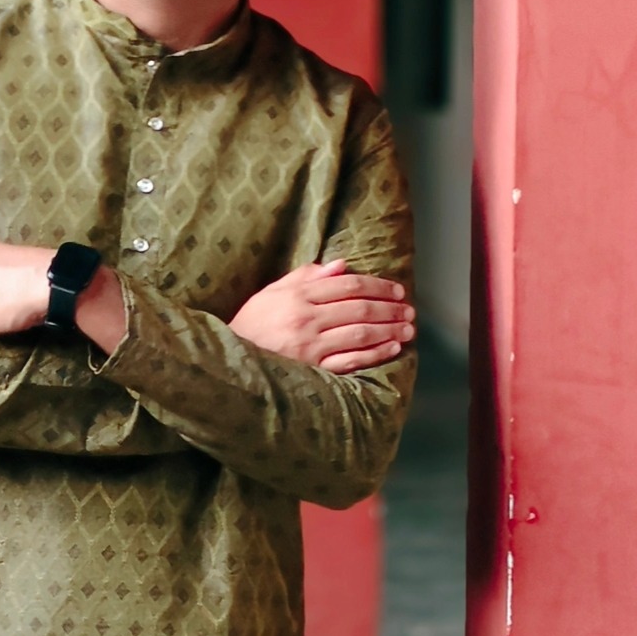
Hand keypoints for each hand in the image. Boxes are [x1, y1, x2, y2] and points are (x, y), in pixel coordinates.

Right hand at [228, 259, 413, 373]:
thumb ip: (305, 277)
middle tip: (409, 310)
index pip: (346, 285)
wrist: (228, 361)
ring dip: (389, 329)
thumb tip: (340, 265)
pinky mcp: (313, 370)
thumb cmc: (251, 324)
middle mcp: (306, 319)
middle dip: (389, 308)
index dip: (376, 286)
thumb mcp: (271, 293)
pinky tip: (392, 348)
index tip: (397, 290)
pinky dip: (375, 354)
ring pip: (360, 333)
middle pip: (358, 308)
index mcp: (297, 296)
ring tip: (408, 328)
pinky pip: (351, 360)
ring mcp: (310, 346)